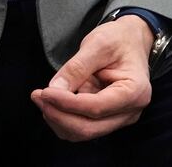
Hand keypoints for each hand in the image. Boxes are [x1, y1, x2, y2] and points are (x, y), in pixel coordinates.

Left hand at [30, 16, 154, 141]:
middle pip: (89, 128)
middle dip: (59, 115)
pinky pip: (83, 126)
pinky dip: (64, 118)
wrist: (131, 41)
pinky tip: (53, 102)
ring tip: (42, 97)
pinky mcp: (108, 118)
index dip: (66, 103)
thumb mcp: (98, 44)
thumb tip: (54, 89)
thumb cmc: (119, 39)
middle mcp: (130, 112)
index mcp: (134, 92)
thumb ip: (77, 67)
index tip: (44, 92)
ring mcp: (119, 118)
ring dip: (58, 119)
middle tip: (37, 96)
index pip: (96, 108)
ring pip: (84, 132)